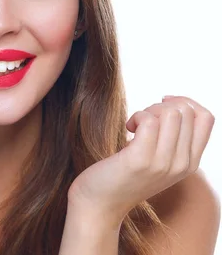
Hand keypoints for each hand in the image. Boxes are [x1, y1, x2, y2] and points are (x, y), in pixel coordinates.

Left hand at [67, 96, 214, 222]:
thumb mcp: (159, 161)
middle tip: (142, 121)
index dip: (185, 101)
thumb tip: (175, 104)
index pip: (206, 118)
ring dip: (148, 111)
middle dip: (161, 106)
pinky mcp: (140, 160)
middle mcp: (182, 165)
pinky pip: (148, 121)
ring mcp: (163, 163)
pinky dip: (137, 117)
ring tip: (135, 126)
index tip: (162, 105)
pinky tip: (128, 129)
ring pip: (171, 113)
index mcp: (190, 163)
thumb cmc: (124, 176)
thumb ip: (174, 141)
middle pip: (187, 111)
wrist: (100, 204)